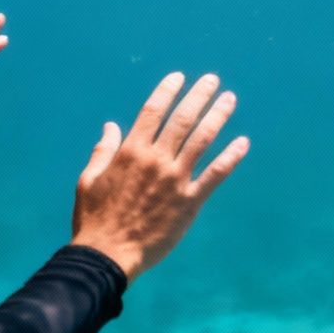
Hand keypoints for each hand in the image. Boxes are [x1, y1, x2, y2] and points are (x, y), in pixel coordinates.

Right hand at [70, 72, 249, 280]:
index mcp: (130, 153)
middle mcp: (156, 161)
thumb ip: (103, 151)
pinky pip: (215, 174)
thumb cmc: (94, 218)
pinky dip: (231, 157)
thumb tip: (110, 125)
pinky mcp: (189, 202)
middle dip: (199, 96)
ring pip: (202, 140)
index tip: (179, 77)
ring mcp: (175, 180)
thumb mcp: (89, 180)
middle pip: (182, 120)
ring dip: (218, 116)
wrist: (107, 255)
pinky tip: (244, 142)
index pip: (152, 112)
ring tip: (230, 99)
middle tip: (212, 79)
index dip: (167, 91)